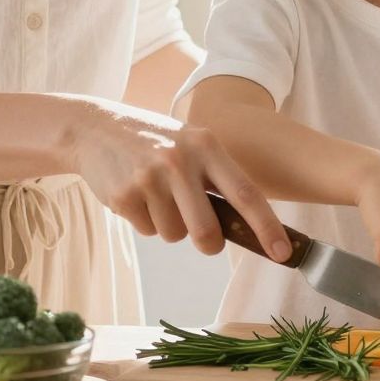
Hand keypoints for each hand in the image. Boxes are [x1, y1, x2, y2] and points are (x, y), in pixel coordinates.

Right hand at [67, 98, 290, 260]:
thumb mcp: (191, 144)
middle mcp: (180, 161)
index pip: (246, 194)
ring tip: (157, 194)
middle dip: (209, 244)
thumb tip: (245, 226)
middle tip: (205, 238)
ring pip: (175, 235)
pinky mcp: (124, 196)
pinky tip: (137, 194)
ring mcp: (149, 179)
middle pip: (207, 231)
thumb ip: (216, 178)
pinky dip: (146, 221)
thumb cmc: (155, 142)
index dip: (267, 228)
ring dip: (170, 225)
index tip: (284, 253)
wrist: (95, 128)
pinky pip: (148, 231)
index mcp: (206, 146)